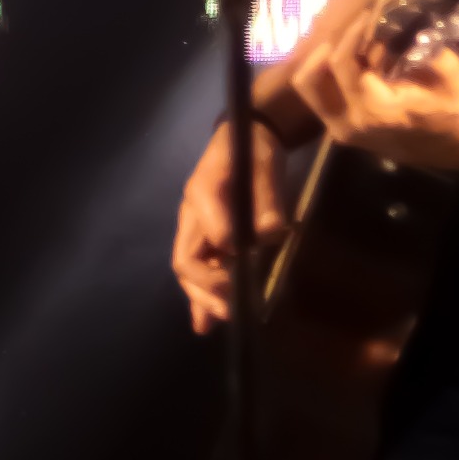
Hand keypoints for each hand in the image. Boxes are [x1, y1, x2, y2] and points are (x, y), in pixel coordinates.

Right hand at [172, 120, 295, 334]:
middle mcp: (192, 215)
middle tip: (231, 310)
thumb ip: (267, 199)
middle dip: (207, 289)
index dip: (229, 254)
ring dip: (202, 299)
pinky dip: (200, 297)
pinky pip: (198, 271)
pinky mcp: (205, 239)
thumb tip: (271, 235)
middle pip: (187, 261)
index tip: (250, 264)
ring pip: (189, 271)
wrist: (245, 137)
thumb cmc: (253, 150)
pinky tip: (203, 323)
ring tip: (214, 322)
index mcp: (202, 193)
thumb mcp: (264, 166)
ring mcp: (195, 229)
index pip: (211, 235)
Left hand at [295, 29, 458, 173]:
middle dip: (328, 49)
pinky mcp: (339, 131)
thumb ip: (429, 50)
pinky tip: (359, 65)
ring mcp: (341, 131)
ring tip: (355, 49)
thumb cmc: (453, 106)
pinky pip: (319, 97)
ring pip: (308, 89)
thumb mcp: (451, 75)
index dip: (351, 34)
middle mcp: (350, 124)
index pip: (342, 63)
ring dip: (325, 63)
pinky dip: (330, 76)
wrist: (457, 144)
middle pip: (308, 80)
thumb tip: (407, 24)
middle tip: (352, 33)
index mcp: (376, 111)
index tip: (366, 15)